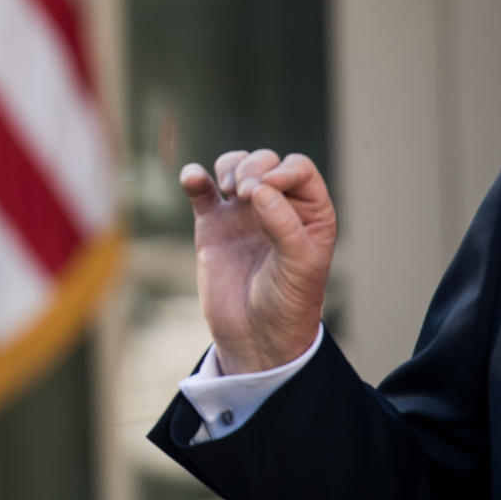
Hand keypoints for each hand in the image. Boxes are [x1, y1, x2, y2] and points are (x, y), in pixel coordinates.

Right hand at [181, 150, 336, 374]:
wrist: (254, 336)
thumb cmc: (287, 303)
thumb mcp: (297, 265)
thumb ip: (282, 224)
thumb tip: (258, 188)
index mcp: (309, 212)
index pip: (298, 170)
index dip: (282, 171)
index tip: (266, 189)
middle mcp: (277, 206)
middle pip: (264, 163)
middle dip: (252, 168)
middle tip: (244, 194)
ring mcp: (243, 214)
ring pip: (234, 168)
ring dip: (229, 168)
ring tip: (228, 191)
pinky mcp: (212, 224)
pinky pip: (202, 191)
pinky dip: (194, 178)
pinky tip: (191, 178)